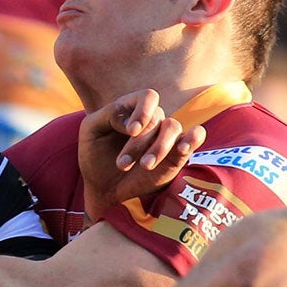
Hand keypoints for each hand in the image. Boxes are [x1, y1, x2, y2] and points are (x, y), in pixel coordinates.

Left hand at [80, 90, 203, 224]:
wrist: (102, 189)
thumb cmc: (94, 157)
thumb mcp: (91, 131)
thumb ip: (108, 115)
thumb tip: (134, 120)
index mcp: (132, 109)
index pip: (148, 97)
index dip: (143, 111)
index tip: (133, 131)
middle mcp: (152, 120)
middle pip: (157, 118)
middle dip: (139, 142)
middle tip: (122, 164)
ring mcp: (166, 136)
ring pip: (173, 128)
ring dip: (159, 147)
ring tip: (145, 166)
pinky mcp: (177, 154)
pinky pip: (196, 136)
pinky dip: (194, 138)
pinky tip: (184, 148)